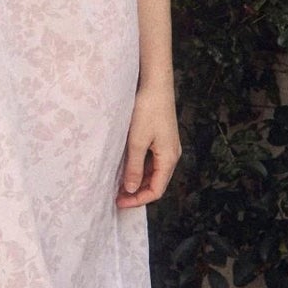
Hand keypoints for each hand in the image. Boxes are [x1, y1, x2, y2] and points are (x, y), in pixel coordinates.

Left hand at [116, 86, 180, 207]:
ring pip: (153, 173)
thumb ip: (134, 167)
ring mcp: (168, 147)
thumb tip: (131, 189)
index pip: (156, 190)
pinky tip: (126, 168)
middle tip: (116, 196)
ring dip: (137, 181)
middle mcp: (172, 155)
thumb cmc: (147, 110)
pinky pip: (152, 161)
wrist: (155, 84)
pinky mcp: (162, 139)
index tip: (119, 202)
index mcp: (169, 159)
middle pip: (156, 183)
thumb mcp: (136, 142)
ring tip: (118, 185)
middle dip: (137, 193)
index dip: (138, 200)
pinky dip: (139, 168)